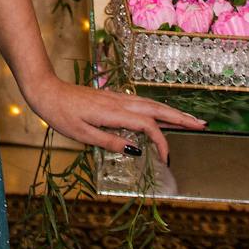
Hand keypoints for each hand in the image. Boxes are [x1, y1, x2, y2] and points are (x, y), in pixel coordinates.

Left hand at [22, 75, 204, 161]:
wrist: (46, 90)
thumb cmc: (60, 114)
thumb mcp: (82, 134)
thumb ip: (109, 141)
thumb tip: (136, 149)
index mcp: (114, 112)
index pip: (148, 126)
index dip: (161, 142)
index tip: (166, 159)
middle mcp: (120, 102)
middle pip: (157, 109)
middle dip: (180, 118)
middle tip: (203, 125)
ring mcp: (117, 97)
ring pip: (151, 103)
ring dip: (172, 111)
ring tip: (190, 120)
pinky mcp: (112, 97)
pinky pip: (142, 102)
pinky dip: (158, 108)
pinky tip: (162, 113)